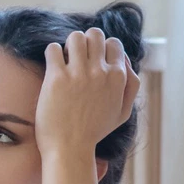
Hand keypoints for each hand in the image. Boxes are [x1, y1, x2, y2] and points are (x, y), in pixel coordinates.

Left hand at [36, 28, 139, 183]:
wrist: (70, 149)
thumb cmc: (94, 132)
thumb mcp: (123, 112)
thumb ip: (130, 85)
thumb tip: (126, 60)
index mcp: (118, 77)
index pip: (114, 43)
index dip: (102, 49)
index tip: (93, 61)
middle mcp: (100, 72)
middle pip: (95, 34)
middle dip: (86, 42)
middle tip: (77, 58)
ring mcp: (78, 74)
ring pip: (75, 37)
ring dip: (69, 46)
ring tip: (65, 61)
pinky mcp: (57, 78)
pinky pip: (53, 48)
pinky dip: (52, 53)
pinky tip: (53, 67)